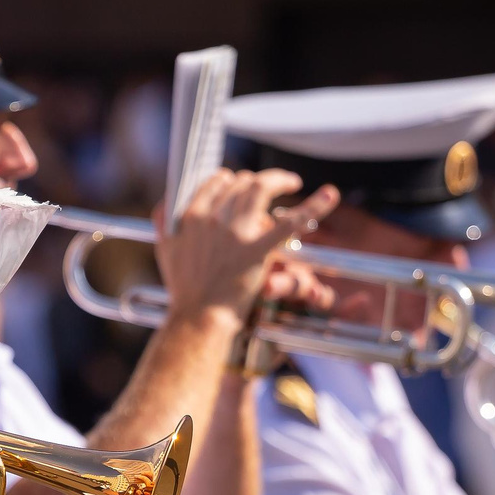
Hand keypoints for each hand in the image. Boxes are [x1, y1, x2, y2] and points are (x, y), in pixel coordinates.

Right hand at [155, 169, 341, 325]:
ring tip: (292, 182)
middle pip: (240, 183)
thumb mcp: (166, 250)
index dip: (231, 179)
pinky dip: (314, 207)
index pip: (216, 182)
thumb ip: (163, 223)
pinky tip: (331, 195)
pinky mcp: (258, 250)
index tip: (240, 182)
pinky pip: (290, 223)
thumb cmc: (184, 288)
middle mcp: (213, 218)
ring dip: (278, 179)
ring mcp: (236, 233)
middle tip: (268, 187)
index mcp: (192, 216)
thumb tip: (165, 205)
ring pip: (260, 189)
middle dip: (254, 181)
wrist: (199, 316)